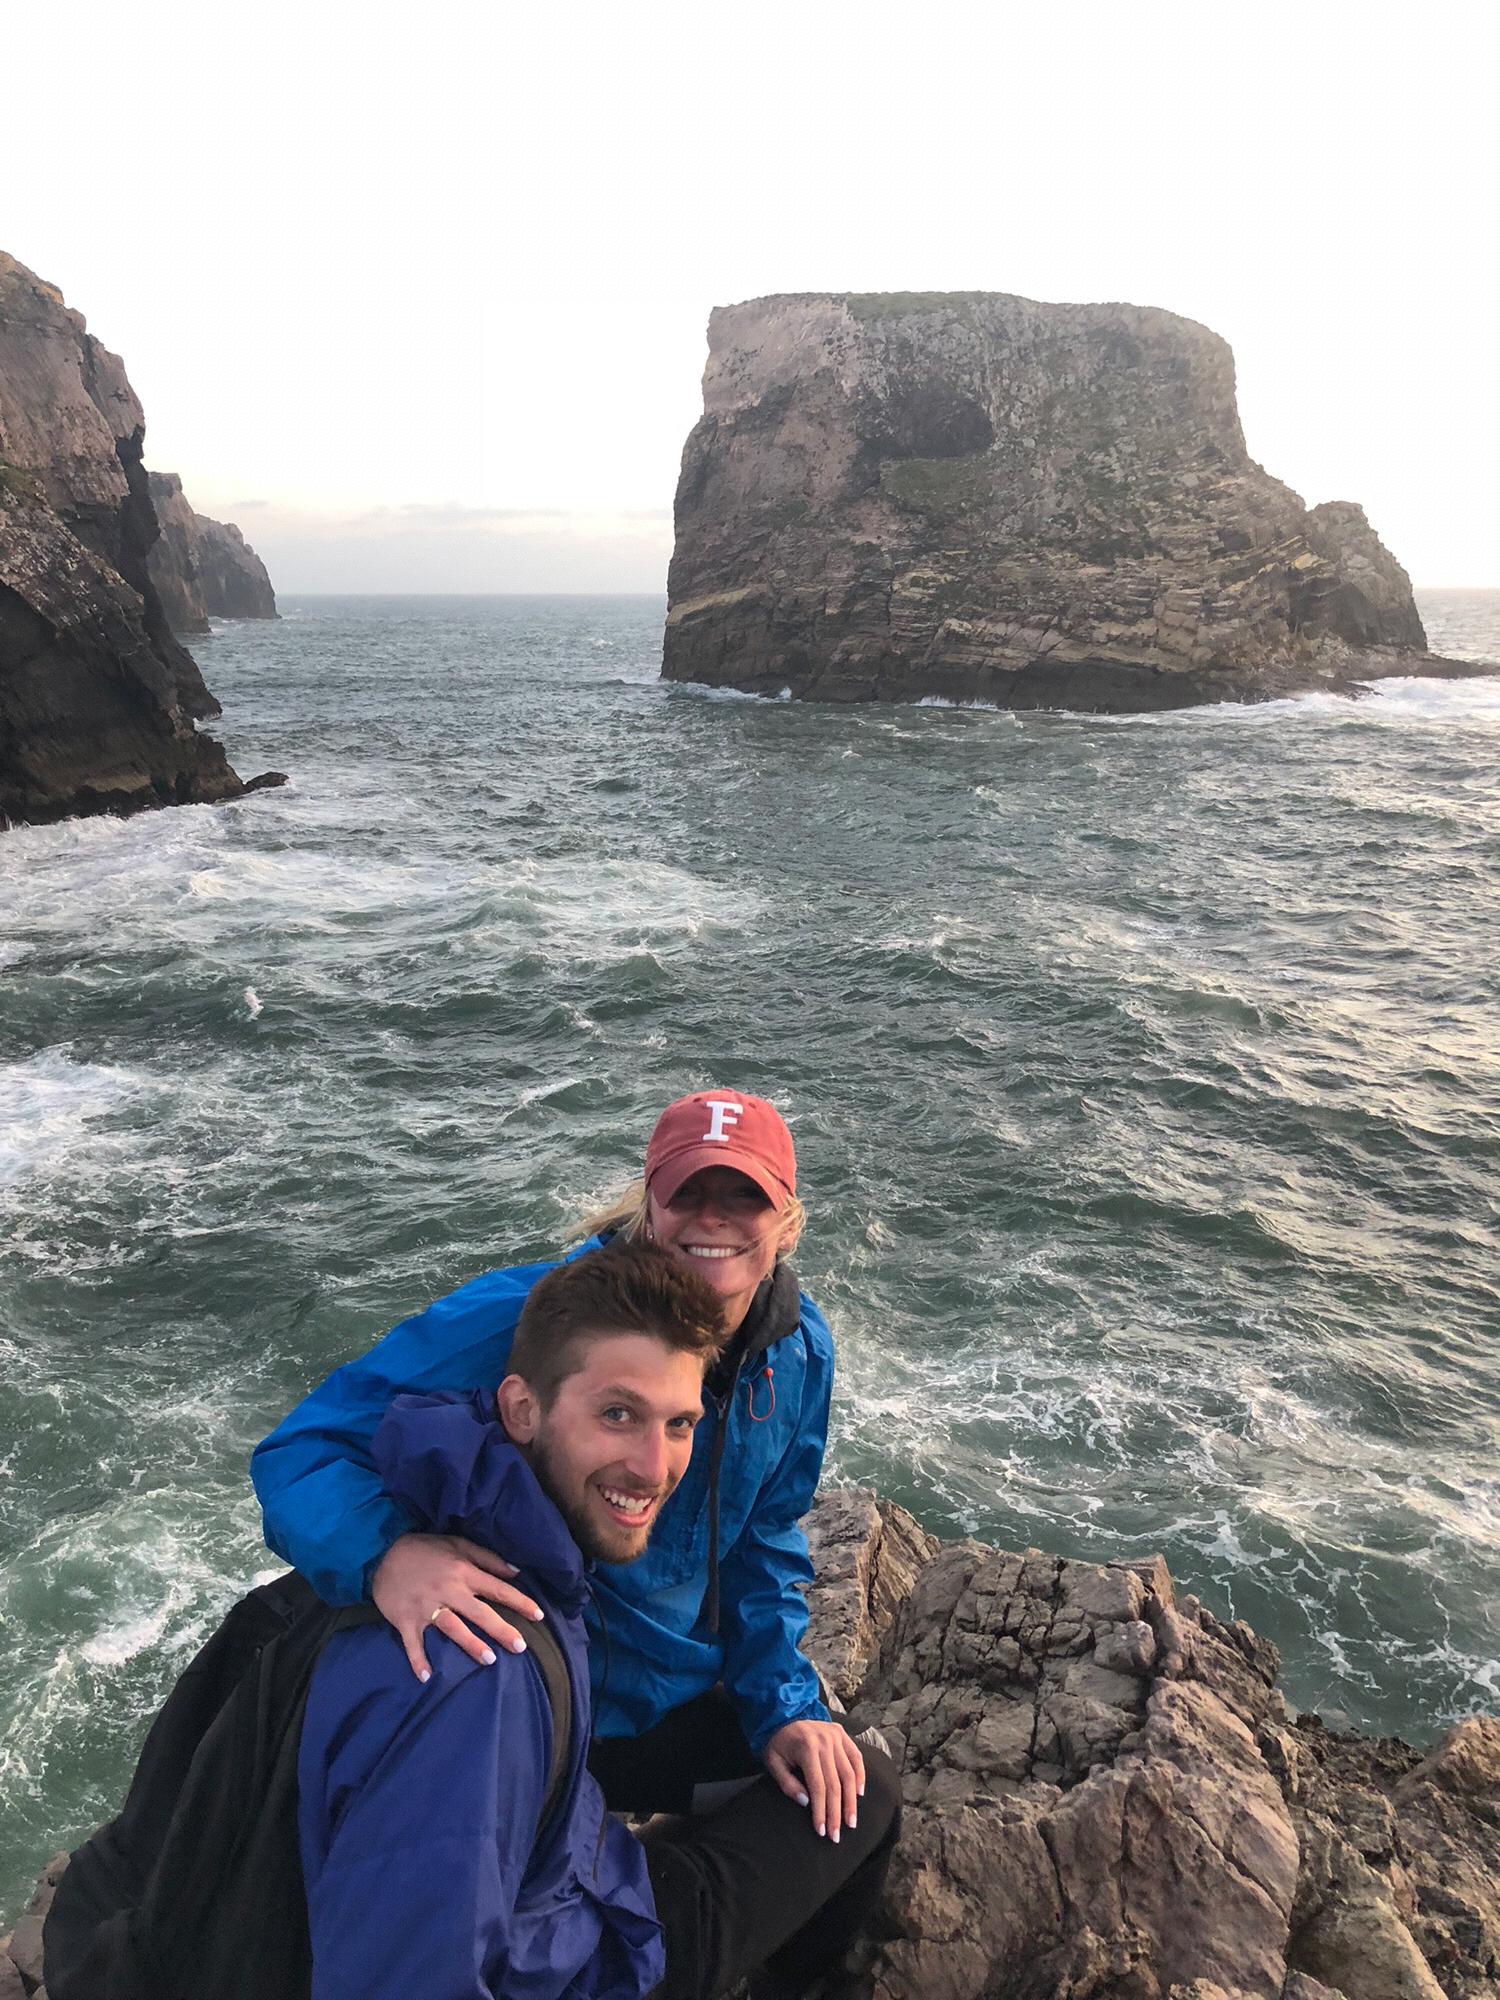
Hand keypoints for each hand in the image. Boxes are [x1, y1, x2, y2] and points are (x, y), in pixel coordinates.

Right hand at [372, 1531, 543, 1681]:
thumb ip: (487, 1558)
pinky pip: (412, 1643)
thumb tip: (515, 1571)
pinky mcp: (405, 1619)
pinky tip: (426, 1677)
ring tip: (489, 1660)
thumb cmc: (425, 1549)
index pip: (497, 1588)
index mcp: (462, 1571)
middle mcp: (448, 1590)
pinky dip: (417, 1660)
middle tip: (521, 1646)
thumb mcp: (458, 1544)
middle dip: (501, 1629)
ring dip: (470, 1644)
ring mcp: (426, 1606)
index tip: (539, 1615)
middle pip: (479, 1613)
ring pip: (452, 1628)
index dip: (519, 1601)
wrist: (382, 1551)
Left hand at [762, 1719, 864, 1841]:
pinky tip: (859, 1794)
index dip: (821, 1811)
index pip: (818, 1786)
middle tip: (836, 1836)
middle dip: (836, 1813)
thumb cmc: (777, 1743)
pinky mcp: (842, 1734)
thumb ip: (787, 1784)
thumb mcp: (773, 1763)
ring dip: (851, 1801)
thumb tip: (807, 1802)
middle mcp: (825, 1741)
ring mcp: (836, 1736)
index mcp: (806, 1747)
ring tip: (851, 1822)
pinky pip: (856, 1758)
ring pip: (849, 1774)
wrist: (783, 1714)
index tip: (822, 1831)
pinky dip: (860, 1776)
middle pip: (835, 1784)